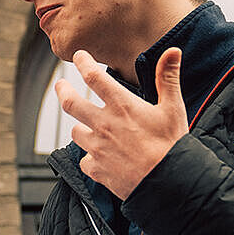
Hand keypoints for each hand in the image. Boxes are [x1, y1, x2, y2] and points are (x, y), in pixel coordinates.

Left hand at [56, 48, 188, 200]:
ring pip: (76, 132)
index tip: (79, 56)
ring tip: (85, 126)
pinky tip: (99, 158)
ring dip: (80, 127)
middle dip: (62, 91)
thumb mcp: (173, 108)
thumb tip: (173, 51)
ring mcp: (97, 147)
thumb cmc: (172, 145)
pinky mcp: (96, 169)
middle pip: (70, 103)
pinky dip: (90, 158)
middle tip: (60, 85)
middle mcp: (104, 124)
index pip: (94, 76)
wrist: (169, 183)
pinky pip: (85, 160)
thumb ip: (167, 78)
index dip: (83, 62)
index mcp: (122, 106)